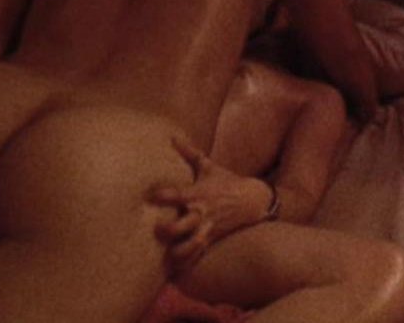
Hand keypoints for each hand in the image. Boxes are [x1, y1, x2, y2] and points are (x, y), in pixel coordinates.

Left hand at [152, 136, 273, 269]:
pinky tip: (173, 266)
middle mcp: (201, 213)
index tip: (148, 196)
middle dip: (166, 230)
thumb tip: (172, 136)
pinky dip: (185, 261)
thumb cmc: (228, 182)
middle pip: (180, 226)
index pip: (176, 195)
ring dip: (176, 251)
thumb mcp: (209, 167)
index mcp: (198, 193)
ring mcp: (207, 228)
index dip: (161, 196)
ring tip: (164, 254)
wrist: (255, 201)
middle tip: (155, 229)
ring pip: (189, 245)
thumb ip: (189, 153)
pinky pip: (197, 254)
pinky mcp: (211, 239)